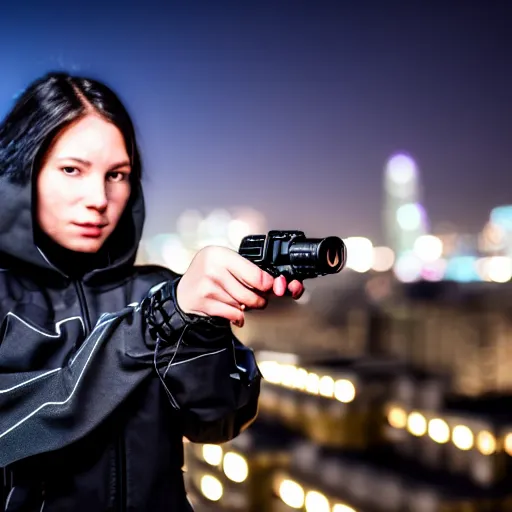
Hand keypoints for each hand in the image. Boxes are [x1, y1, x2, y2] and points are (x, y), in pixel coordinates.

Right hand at [176, 246, 304, 326]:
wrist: (184, 292)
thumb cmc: (208, 275)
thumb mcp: (225, 262)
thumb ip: (248, 269)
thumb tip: (275, 284)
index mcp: (221, 254)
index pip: (257, 275)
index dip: (268, 285)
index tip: (271, 287)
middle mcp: (213, 268)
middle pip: (251, 293)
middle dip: (258, 299)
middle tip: (257, 298)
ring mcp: (207, 287)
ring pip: (242, 305)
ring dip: (245, 307)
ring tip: (238, 300)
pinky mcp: (204, 303)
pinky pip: (233, 314)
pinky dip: (237, 317)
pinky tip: (232, 311)